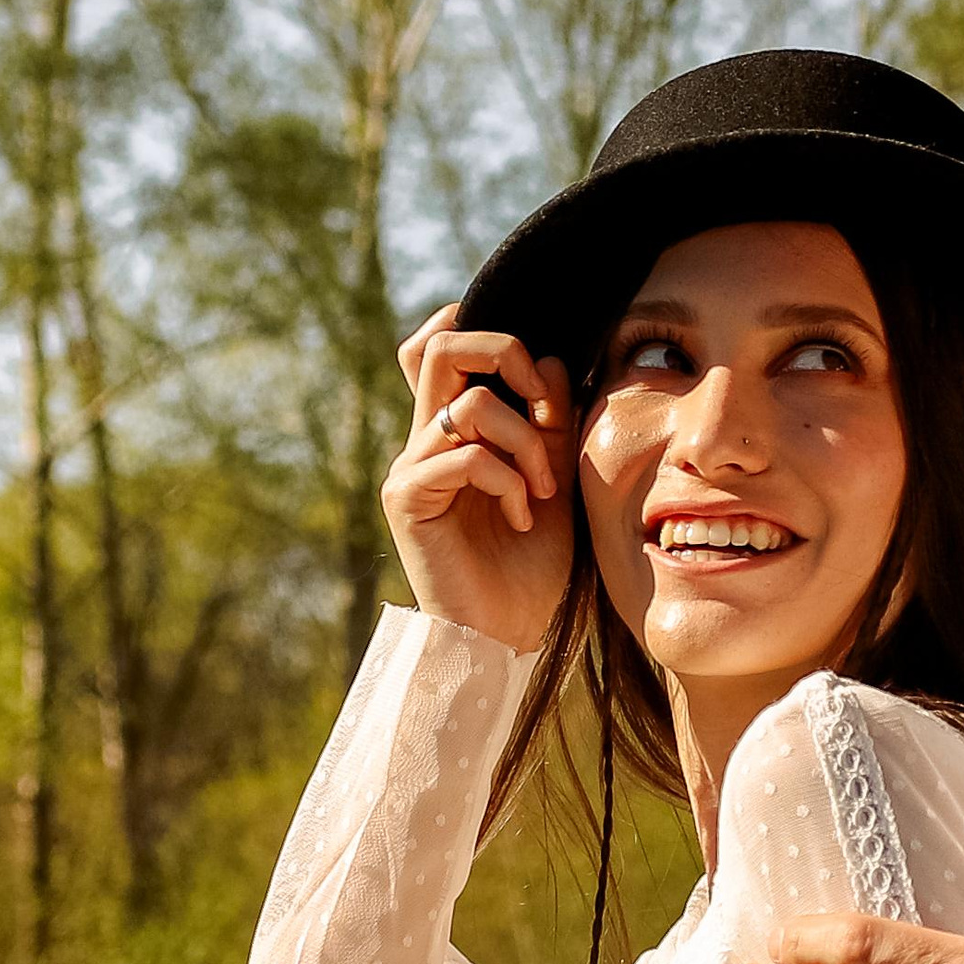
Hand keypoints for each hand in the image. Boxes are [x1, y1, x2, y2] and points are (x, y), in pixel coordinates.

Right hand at [382, 306, 574, 654]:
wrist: (512, 633)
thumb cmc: (534, 563)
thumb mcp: (557, 476)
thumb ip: (550, 421)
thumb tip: (549, 361)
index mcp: (457, 428)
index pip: (442, 345)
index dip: (486, 330)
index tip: (542, 381)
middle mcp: (426, 439)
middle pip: (441, 346)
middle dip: (505, 354)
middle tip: (543, 406)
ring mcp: (412, 468)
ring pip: (469, 406)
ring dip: (526, 443)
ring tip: (543, 491)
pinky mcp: (407, 500)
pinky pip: (464, 458)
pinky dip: (508, 482)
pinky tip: (524, 518)